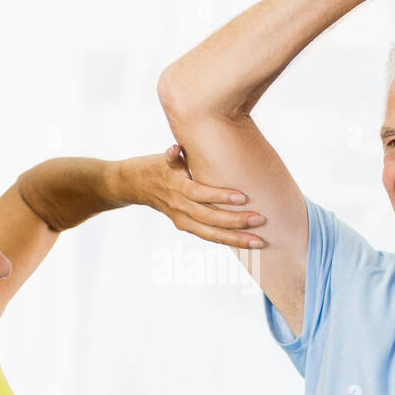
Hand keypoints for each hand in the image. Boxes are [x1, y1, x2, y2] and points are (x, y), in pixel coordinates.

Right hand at [125, 145, 266, 248]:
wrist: (135, 185)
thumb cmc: (156, 166)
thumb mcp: (163, 159)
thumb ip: (173, 156)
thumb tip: (176, 149)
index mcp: (177, 187)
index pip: (201, 194)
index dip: (220, 196)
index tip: (242, 197)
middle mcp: (179, 207)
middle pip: (209, 218)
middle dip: (235, 221)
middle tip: (259, 219)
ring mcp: (182, 220)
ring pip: (211, 234)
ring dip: (236, 239)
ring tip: (259, 242)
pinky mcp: (185, 227)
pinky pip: (209, 237)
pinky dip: (228, 242)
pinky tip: (248, 246)